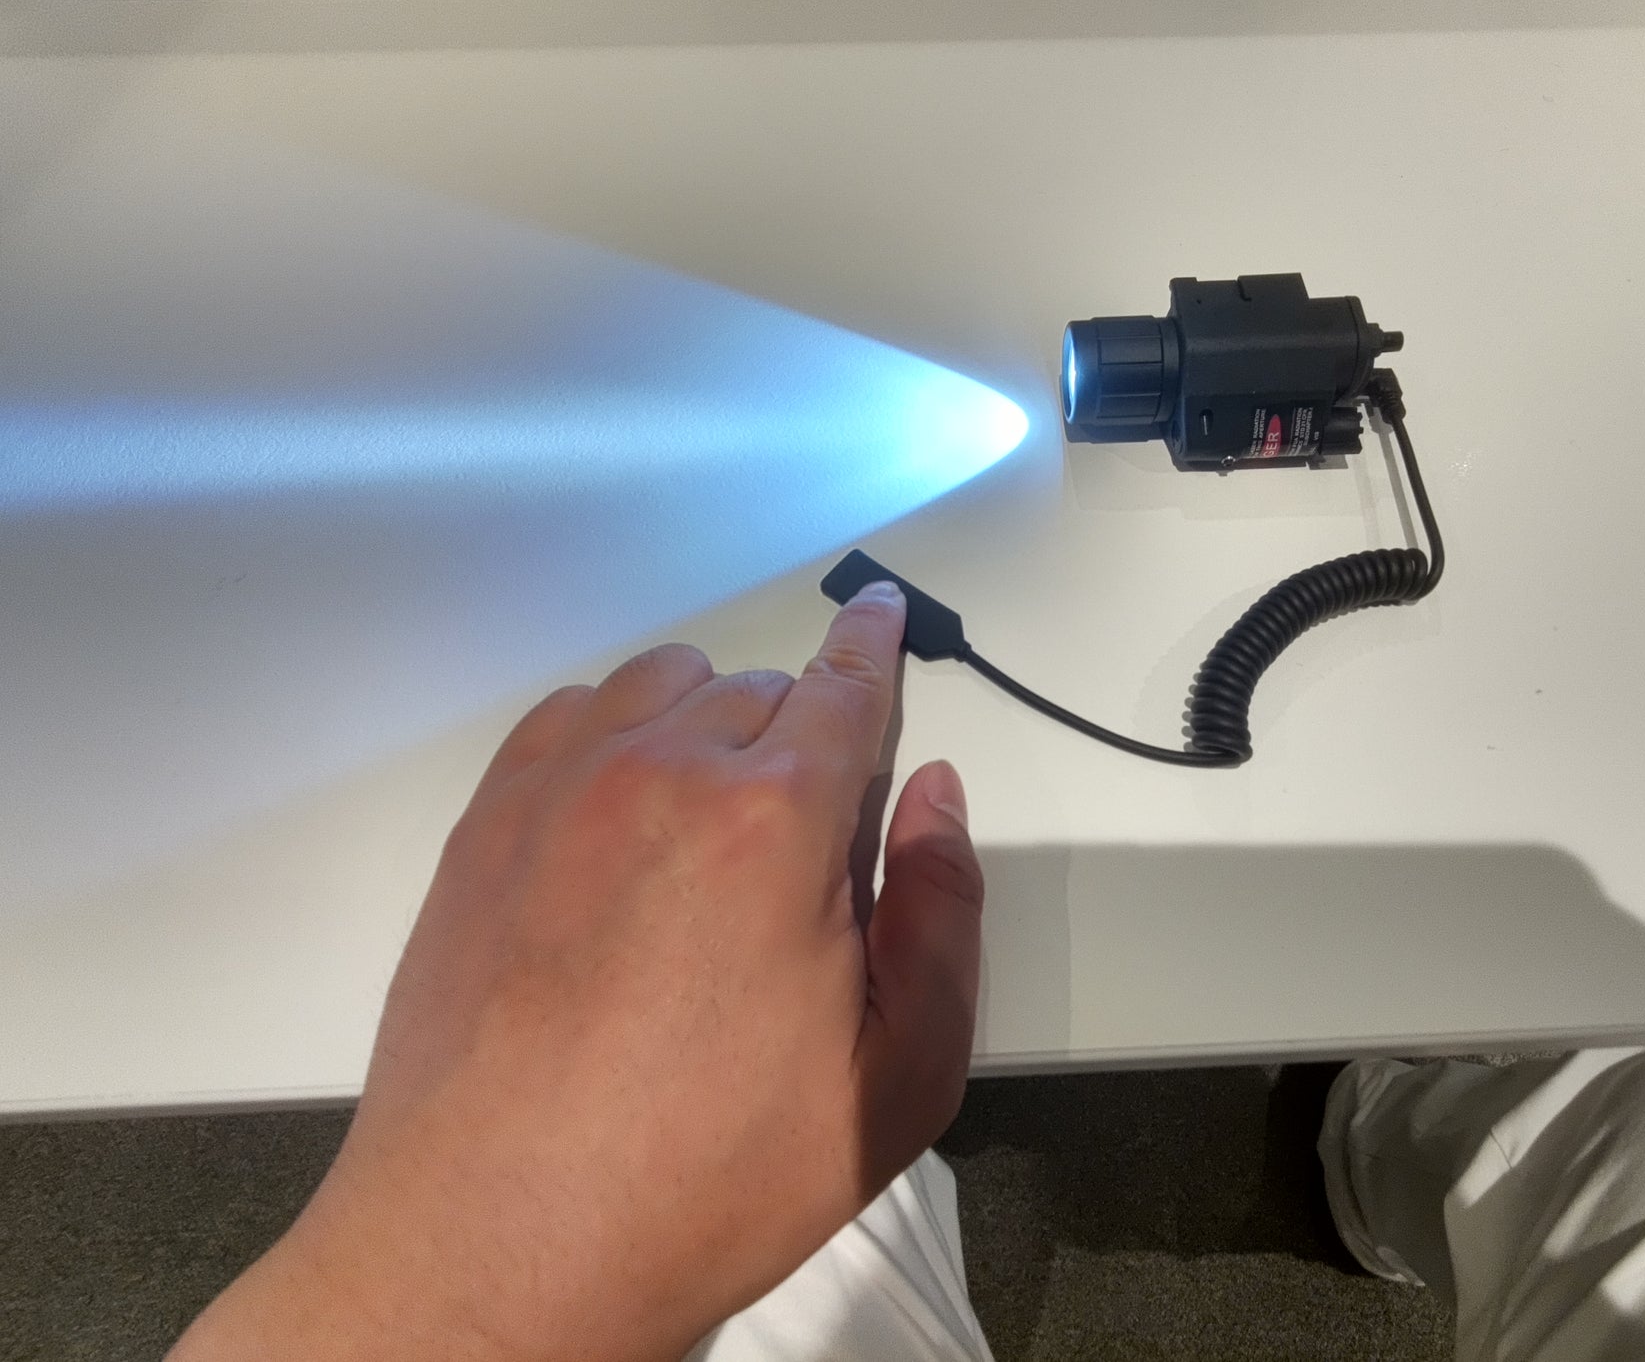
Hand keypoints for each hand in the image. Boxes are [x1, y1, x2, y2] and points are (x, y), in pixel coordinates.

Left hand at [171, 582, 983, 1361]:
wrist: (497, 1246)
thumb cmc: (703, 1177)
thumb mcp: (897, 1077)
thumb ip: (941, 911)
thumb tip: (932, 794)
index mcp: (777, 823)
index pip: (846, 689)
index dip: (874, 649)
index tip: (879, 616)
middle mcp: (663, 774)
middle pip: (761, 690)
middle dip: (801, 737)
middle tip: (802, 850)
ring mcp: (559, 793)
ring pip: (662, 685)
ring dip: (707, 722)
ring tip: (713, 825)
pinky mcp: (485, 828)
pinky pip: (568, 717)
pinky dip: (614, 732)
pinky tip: (625, 813)